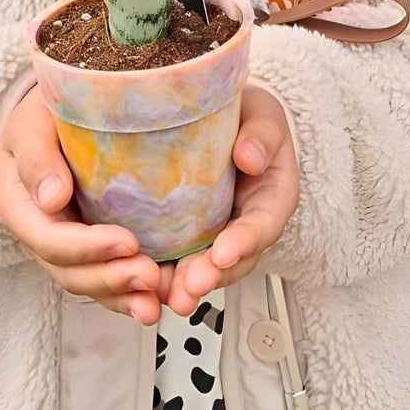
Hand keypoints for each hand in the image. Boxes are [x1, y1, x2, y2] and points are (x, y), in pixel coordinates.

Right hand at [0, 87, 166, 322]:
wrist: (57, 115)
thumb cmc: (42, 115)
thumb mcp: (31, 124)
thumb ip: (37, 157)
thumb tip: (51, 197)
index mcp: (22, 209)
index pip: (50, 240)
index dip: (87, 248)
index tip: (127, 241)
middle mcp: (43, 236)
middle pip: (72, 273)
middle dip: (111, 279)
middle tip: (150, 275)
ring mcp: (69, 248)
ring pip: (92, 284)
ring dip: (125, 296)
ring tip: (158, 297)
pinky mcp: (95, 249)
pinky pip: (111, 280)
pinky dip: (133, 294)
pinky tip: (160, 298)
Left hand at [164, 87, 298, 316]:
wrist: (228, 116)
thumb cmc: (250, 117)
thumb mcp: (264, 117)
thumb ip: (262, 135)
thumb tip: (249, 156)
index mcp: (271, 199)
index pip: (262, 226)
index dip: (243, 242)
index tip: (223, 253)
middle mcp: (245, 225)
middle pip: (231, 261)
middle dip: (209, 277)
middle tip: (188, 288)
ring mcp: (216, 233)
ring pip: (203, 268)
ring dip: (182, 285)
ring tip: (162, 294)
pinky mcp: (186, 233)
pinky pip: (176, 257)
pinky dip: (161, 272)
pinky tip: (138, 278)